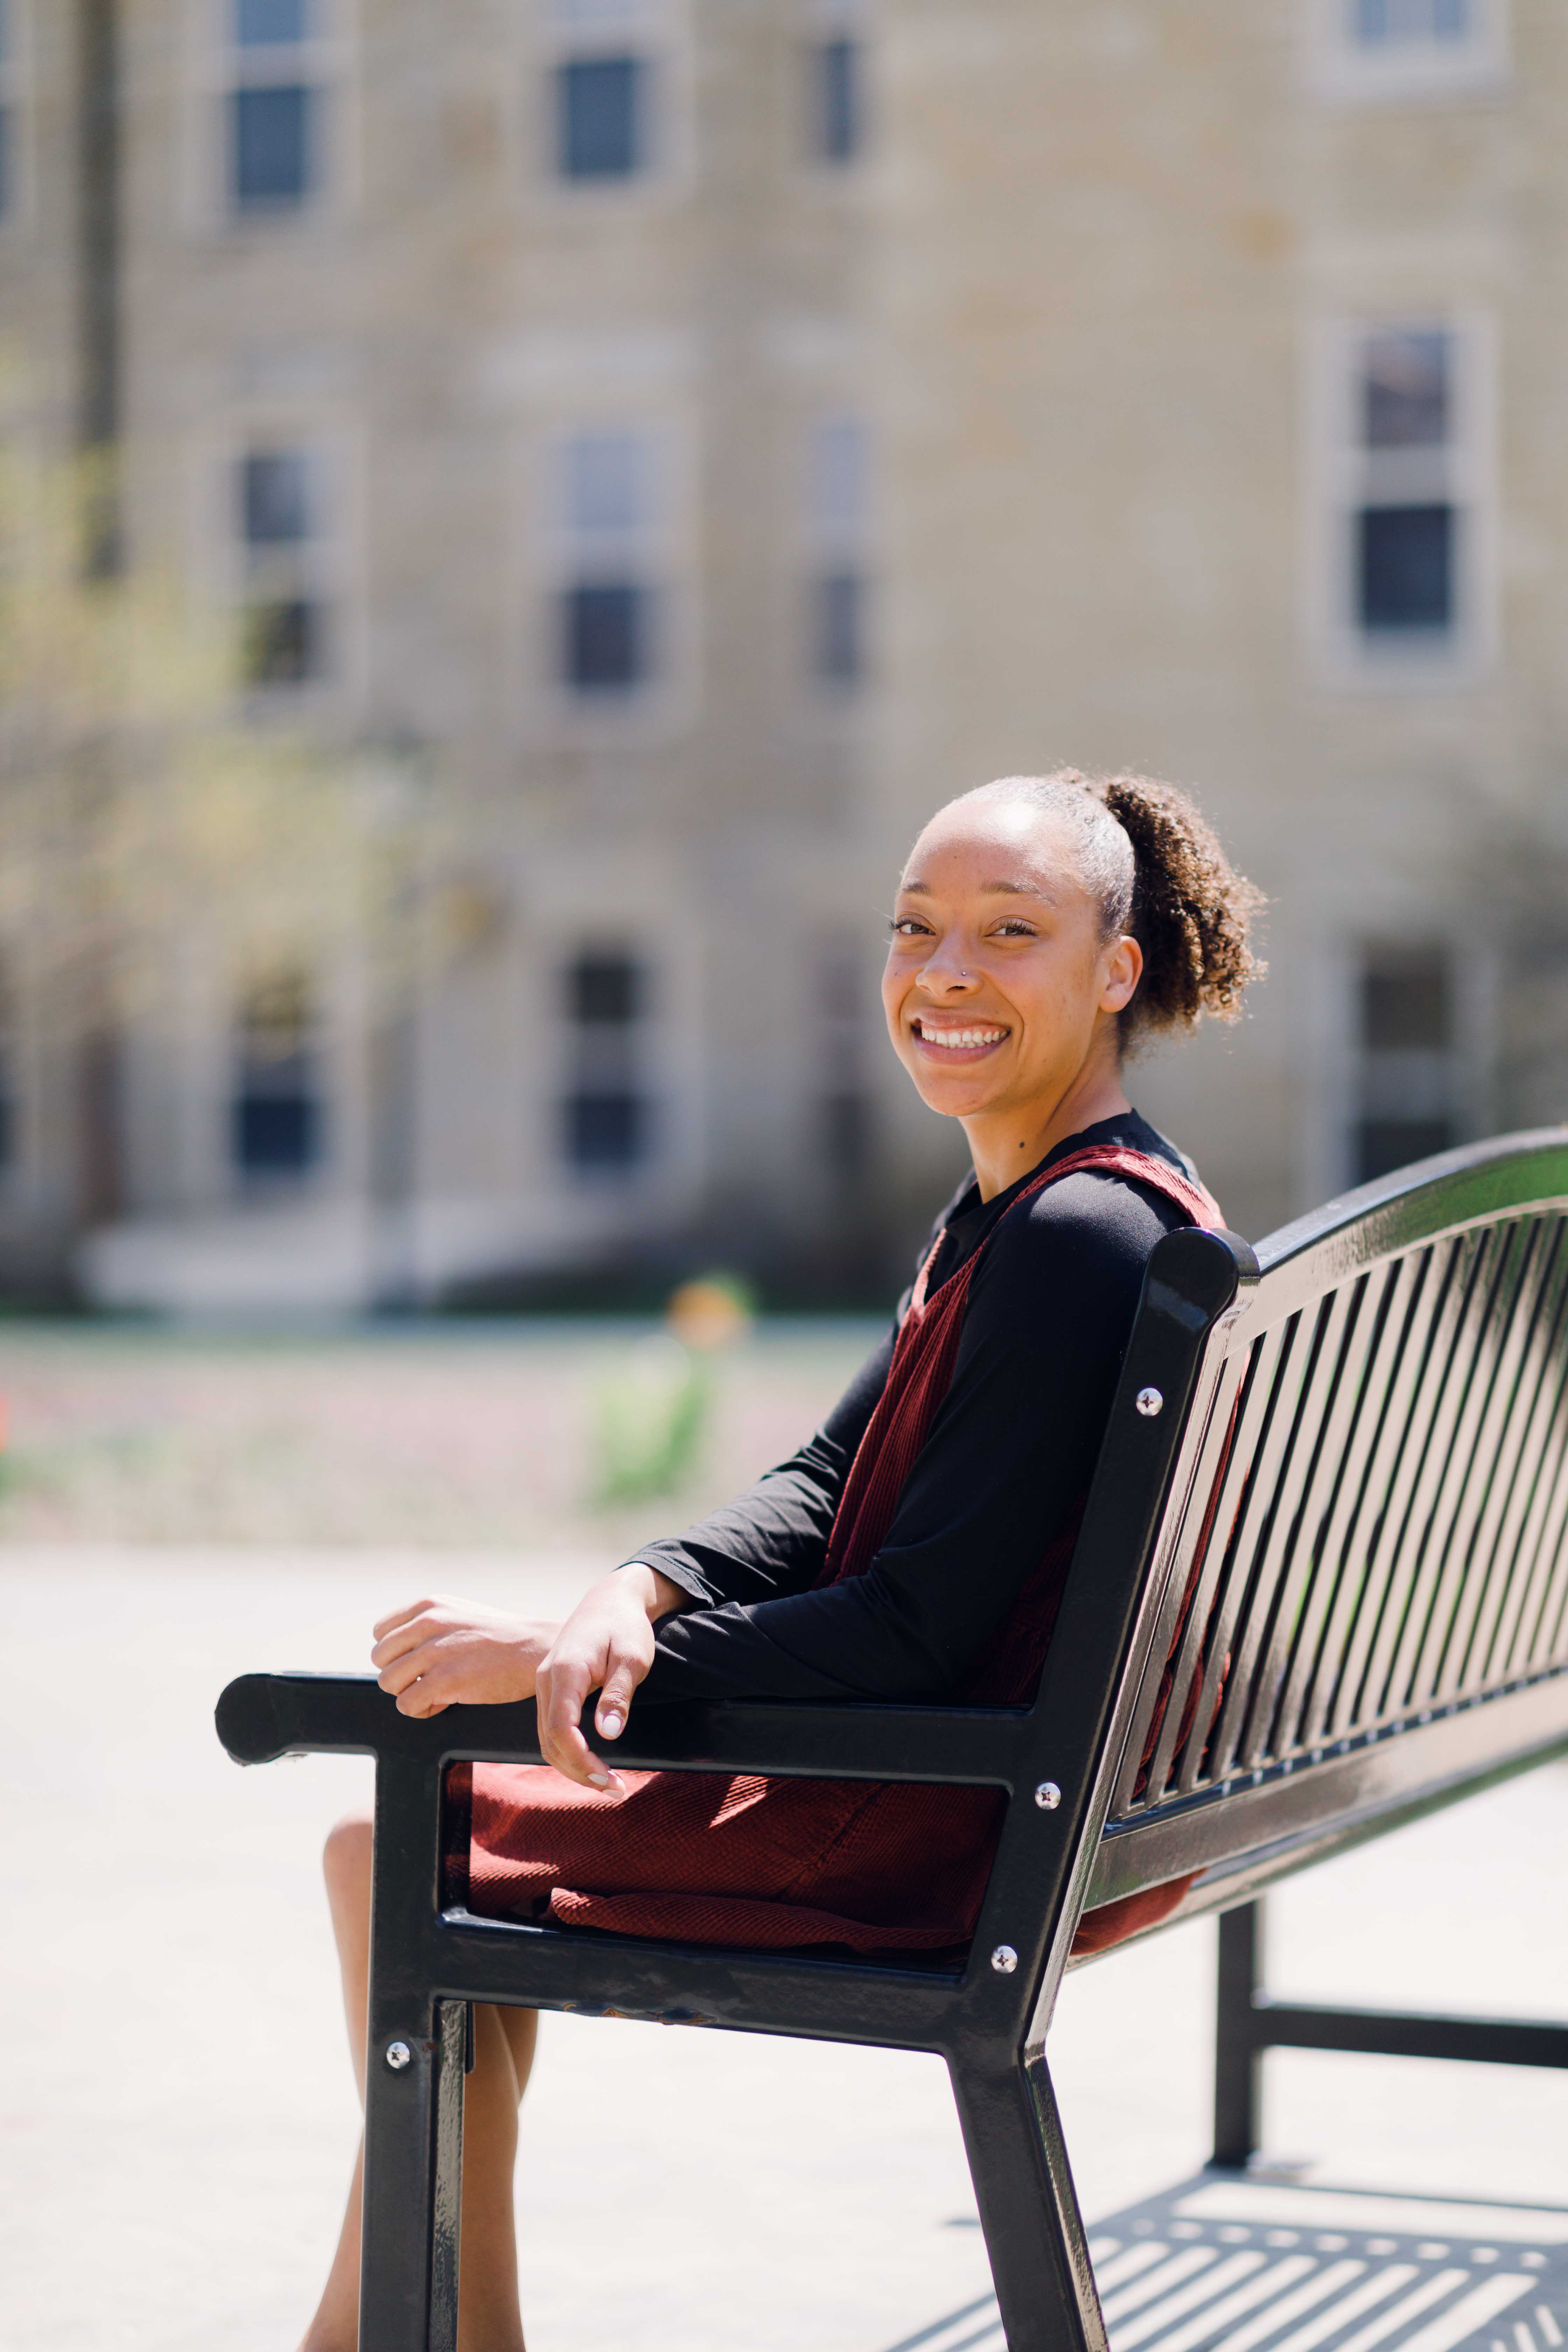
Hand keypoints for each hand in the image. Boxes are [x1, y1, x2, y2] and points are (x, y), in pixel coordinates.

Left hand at [371, 1595, 559, 1718]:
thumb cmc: (500, 1636)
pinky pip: (406, 1705)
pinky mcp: (445, 1680)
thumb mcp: (458, 1612)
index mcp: (428, 1605)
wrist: (535, 1648)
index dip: (396, 1653)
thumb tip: (397, 1647)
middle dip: (401, 1674)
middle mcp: (427, 1623)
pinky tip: (445, 1702)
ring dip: (410, 1693)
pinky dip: (422, 1710)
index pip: (380, 1632)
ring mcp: (435, 1651)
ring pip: (388, 1683)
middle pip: (380, 1659)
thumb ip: (428, 1622)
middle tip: (428, 1679)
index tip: (418, 1661)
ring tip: (437, 1691)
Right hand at [534, 1563, 686, 1789]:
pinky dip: (568, 1752)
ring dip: (573, 1767)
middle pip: (551, 1741)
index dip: (582, 1761)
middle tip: (616, 1789)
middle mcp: (546, 1680)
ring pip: (547, 1740)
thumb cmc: (625, 1626)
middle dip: (580, 1772)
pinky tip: (592, 1763)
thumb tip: (607, 1734)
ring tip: (608, 1783)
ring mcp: (544, 1685)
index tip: (609, 1779)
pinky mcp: (550, 1690)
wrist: (610, 1600)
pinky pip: (551, 1729)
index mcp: (565, 1671)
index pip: (562, 1729)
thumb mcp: (633, 1657)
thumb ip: (618, 1694)